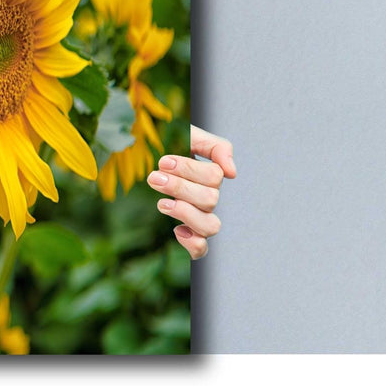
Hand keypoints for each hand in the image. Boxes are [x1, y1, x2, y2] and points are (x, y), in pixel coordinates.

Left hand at [148, 125, 235, 259]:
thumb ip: (216, 146)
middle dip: (179, 188)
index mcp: (212, 176)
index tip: (163, 162)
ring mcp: (200, 217)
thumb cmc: (175, 145)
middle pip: (210, 200)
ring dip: (185, 214)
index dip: (189, 170)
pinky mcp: (189, 233)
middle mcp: (210, 198)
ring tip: (162, 203)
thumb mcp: (193, 135)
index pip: (214, 177)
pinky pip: (202, 250)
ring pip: (211, 226)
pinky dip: (193, 244)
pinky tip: (177, 230)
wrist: (154, 155)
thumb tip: (232, 173)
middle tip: (154, 177)